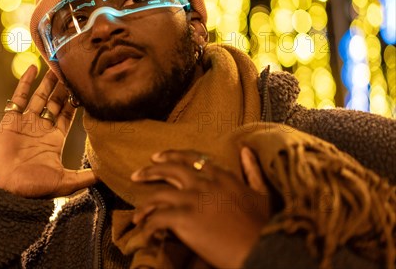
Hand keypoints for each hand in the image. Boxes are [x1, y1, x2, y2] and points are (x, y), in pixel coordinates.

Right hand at [0, 66, 96, 197]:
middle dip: (64, 86)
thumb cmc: (33, 188)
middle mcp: (41, 128)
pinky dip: (24, 82)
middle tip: (73, 68)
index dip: (76, 100)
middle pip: (55, 102)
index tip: (85, 86)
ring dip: (48, 81)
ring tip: (57, 64)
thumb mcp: (66, 182)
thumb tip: (109, 175)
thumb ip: (86, 176)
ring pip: (39, 96)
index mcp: (54, 140)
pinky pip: (18, 97)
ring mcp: (25, 123)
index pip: (68, 115)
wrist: (3, 189)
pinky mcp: (10, 120)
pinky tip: (33, 67)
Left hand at [131, 148, 270, 268]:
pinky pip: (157, 218)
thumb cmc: (264, 226)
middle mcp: (204, 183)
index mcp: (222, 176)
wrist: (263, 250)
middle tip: (137, 175)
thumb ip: (252, 171)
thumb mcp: (262, 194)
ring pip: (158, 194)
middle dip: (150, 170)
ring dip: (144, 205)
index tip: (157, 157)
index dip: (172, 156)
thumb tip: (246, 151)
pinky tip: (145, 232)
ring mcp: (193, 199)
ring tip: (137, 215)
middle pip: (170, 169)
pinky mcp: (185, 219)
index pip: (191, 159)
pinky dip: (148, 225)